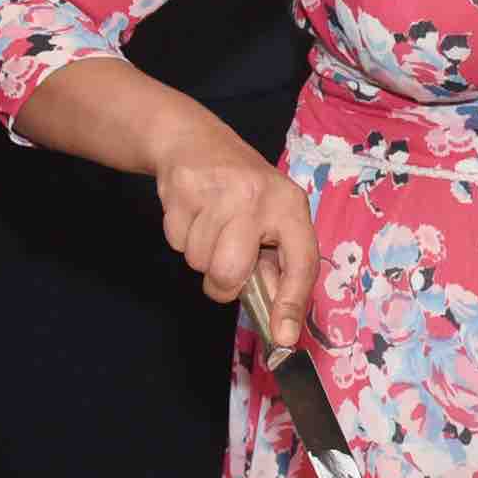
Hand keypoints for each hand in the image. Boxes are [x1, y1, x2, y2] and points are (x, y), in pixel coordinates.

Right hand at [157, 124, 315, 342]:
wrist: (193, 140)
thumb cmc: (242, 190)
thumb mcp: (272, 219)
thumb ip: (277, 267)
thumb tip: (280, 324)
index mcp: (290, 206)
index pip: (300, 262)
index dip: (291, 303)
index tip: (284, 337)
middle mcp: (259, 197)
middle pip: (231, 272)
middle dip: (221, 282)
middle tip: (224, 261)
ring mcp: (219, 192)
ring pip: (199, 262)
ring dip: (200, 255)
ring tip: (210, 225)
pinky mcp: (184, 190)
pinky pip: (177, 243)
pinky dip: (182, 237)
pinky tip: (193, 213)